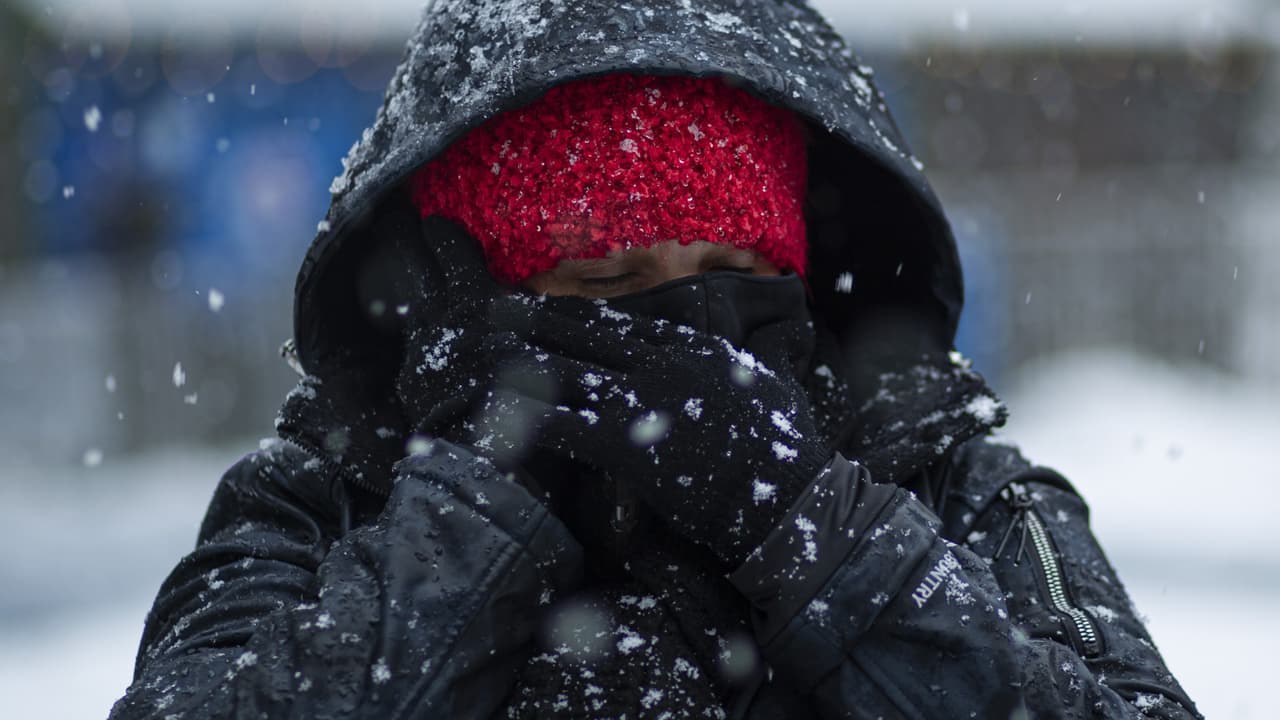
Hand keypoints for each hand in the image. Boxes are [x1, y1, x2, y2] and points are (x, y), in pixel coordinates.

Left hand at [479, 295, 832, 567]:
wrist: (787, 500)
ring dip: (520, 361)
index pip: (628, 323)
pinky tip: (496, 414)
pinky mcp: (627, 443)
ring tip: (483, 350)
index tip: (552, 304)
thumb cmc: (786, 450)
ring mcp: (643, 400)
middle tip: (497, 306)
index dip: (583, 313)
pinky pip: (563, 426)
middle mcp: (664, 363)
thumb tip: (782, 322)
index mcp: (696, 349)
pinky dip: (526, 419)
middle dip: (537, 320)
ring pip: (566, 373)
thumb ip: (764, 351)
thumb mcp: (776, 383)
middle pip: (586, 335)